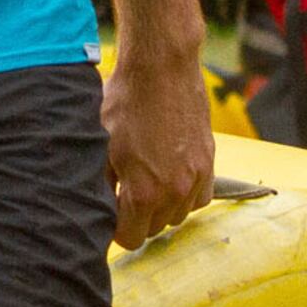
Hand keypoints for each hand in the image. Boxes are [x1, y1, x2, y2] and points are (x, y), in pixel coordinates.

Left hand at [101, 45, 216, 246]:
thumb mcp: (99, 145)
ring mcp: (195, 178)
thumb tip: (97, 208)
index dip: (116, 228)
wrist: (161, 67)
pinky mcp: (209, 162)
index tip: (111, 210)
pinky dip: (186, 195)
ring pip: (177, 216)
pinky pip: (199, 199)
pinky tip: (170, 176)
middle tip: (124, 191)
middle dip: (137, 217)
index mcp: (142, 192)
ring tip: (147, 180)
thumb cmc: (124, 101)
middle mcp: (173, 191)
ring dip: (161, 207)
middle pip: (153, 229)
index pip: (130, 238)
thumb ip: (101, 185)